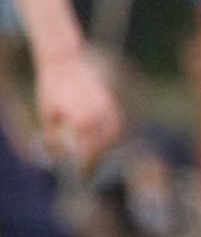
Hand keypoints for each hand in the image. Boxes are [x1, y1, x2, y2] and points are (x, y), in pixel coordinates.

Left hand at [34, 46, 123, 167]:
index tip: (82, 175)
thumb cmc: (51, 88)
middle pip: (103, 146)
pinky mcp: (110, 100)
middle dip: (97, 158)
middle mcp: (97, 115)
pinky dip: (114, 132)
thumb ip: (54, 135)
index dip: (86, 166)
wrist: (64, 61)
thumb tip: (59, 153)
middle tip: (90, 167)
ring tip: (99, 153)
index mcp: (81, 120)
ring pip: (114, 134)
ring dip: (108, 146)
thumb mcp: (47, 114)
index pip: (88, 151)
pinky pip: (117, 122)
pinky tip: (107, 137)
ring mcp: (107, 106)